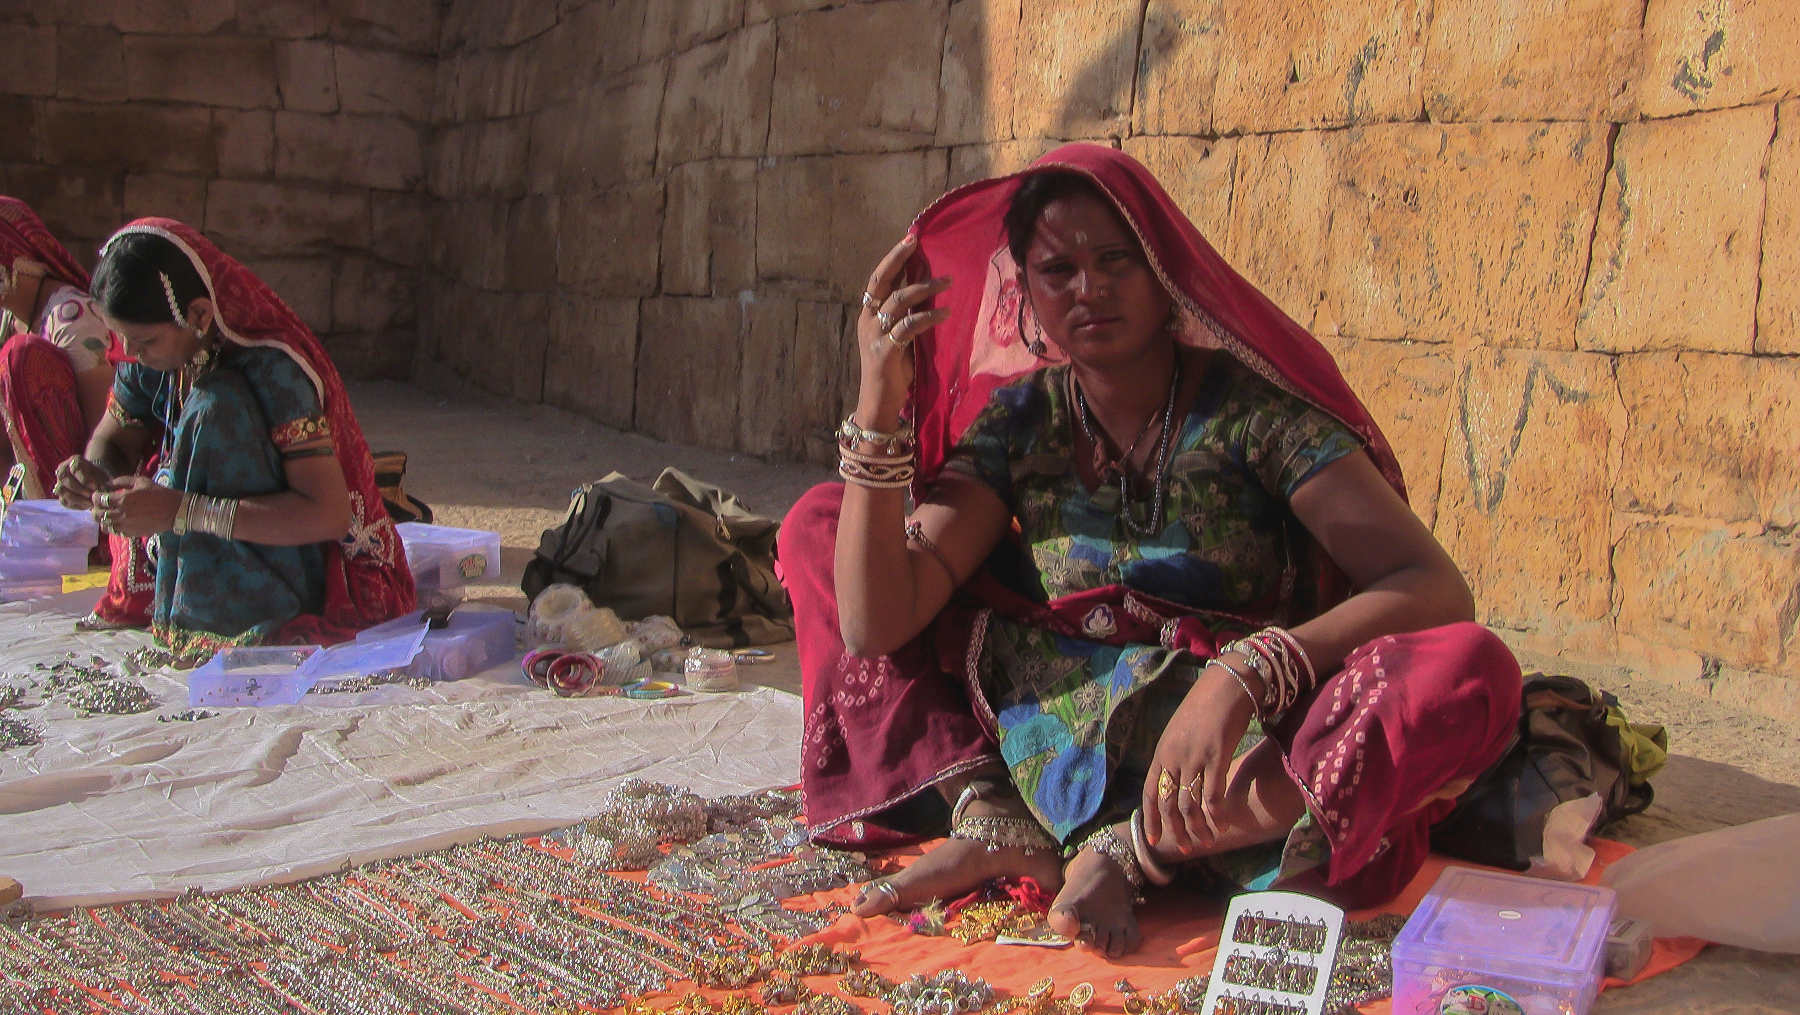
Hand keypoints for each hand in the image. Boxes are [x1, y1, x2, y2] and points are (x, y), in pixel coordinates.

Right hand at [53, 456, 109, 509]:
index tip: (96, 486)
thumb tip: (99, 491)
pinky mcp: (60, 495)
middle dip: (80, 489)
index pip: (75, 468)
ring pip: (60, 490)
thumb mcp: (103, 476)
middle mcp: (63, 469)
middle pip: (64, 478)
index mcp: (75, 460)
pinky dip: (75, 505)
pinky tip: (87, 505)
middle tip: (92, 495)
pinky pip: (63, 501)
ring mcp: (59, 482)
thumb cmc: (100, 477)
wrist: (98, 484)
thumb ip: (100, 481)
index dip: (85, 479)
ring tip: (90, 502)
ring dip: (76, 498)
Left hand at [92, 475, 179, 538]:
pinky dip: (113, 526)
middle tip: (101, 505)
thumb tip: (107, 485)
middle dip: (96, 508)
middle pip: (97, 514)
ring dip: (103, 519)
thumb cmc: (159, 493)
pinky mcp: (131, 533)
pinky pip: (114, 531)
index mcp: (123, 499)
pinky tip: (119, 521)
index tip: (100, 494)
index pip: (98, 499)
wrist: (175, 510)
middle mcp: (121, 513)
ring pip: (103, 525)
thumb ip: (121, 481)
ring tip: (109, 514)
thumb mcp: (141, 481)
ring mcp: (125, 525)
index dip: (95, 496)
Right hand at [854, 234, 950, 426]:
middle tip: (917, 243)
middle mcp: (868, 320)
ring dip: (925, 288)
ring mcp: (875, 335)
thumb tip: (927, 290)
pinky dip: (929, 317)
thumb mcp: (897, 336)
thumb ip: (905, 315)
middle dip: (899, 259)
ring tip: (948, 280)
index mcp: (868, 314)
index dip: (893, 258)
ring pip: (899, 301)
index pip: (878, 279)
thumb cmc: (892, 369)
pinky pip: (909, 326)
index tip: (910, 239)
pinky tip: (945, 312)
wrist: (879, 401)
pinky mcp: (885, 351)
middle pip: (882, 282)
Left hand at [1141, 662, 1259, 853]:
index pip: (1149, 792)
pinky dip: (1217, 814)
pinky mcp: (1217, 757)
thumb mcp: (1179, 731)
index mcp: (1161, 752)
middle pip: (1168, 804)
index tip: (1153, 839)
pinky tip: (1223, 824)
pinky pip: (1213, 794)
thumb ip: (1175, 755)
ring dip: (1197, 827)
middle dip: (1175, 830)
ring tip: (1206, 841)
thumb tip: (1176, 780)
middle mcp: (1173, 757)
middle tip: (1184, 849)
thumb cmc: (1205, 706)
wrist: (1226, 685)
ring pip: (1189, 804)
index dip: (1150, 818)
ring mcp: (1194, 758)